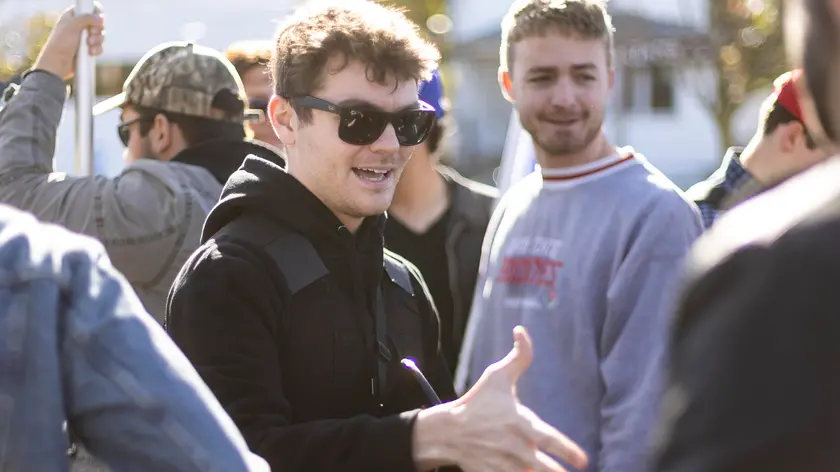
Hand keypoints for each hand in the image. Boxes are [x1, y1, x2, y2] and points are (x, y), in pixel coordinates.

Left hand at [32, 4, 103, 79]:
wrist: (58, 63)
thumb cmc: (61, 43)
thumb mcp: (72, 26)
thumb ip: (86, 18)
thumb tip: (100, 18)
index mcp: (73, 16)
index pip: (88, 8)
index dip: (95, 12)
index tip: (97, 18)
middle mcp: (79, 26)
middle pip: (98, 23)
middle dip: (97, 29)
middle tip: (91, 33)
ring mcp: (84, 38)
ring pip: (100, 35)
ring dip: (97, 40)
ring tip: (89, 45)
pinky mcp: (88, 49)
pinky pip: (99, 47)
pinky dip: (97, 49)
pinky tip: (90, 52)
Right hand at [414, 326, 587, 471]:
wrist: (448, 431)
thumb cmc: (477, 401)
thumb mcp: (497, 376)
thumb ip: (518, 357)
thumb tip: (522, 330)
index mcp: (519, 423)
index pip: (548, 439)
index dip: (567, 450)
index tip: (584, 461)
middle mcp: (514, 446)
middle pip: (543, 468)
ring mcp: (504, 464)